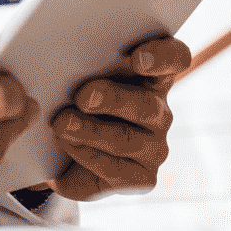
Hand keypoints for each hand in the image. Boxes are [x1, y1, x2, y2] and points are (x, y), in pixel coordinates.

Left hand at [42, 35, 190, 200]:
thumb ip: (78, 65)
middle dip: (114, 99)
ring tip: (63, 124)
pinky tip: (67, 144)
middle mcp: (157, 110)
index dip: (163, 56)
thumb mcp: (74, 77)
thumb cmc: (73, 104)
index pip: (175, 58)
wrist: (62, 156)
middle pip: (147, 104)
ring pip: (127, 139)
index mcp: (151, 75)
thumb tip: (55, 52)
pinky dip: (87, 155)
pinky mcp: (142, 177)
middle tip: (84, 96)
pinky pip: (116, 168)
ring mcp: (154, 146)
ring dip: (91, 131)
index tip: (138, 59)